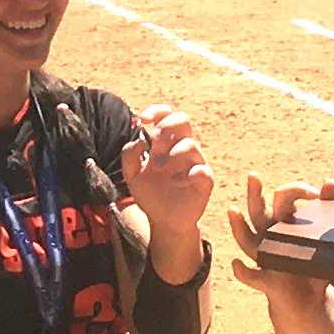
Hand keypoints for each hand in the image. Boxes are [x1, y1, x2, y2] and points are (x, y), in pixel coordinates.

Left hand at [121, 104, 213, 235]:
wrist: (163, 221)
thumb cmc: (151, 195)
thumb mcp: (132, 176)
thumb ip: (129, 156)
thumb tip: (139, 140)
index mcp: (164, 144)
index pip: (166, 116)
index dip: (156, 111)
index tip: (142, 119)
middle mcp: (181, 149)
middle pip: (184, 120)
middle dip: (168, 125)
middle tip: (157, 140)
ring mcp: (194, 163)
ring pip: (192, 145)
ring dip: (174, 153)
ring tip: (162, 169)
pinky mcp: (204, 181)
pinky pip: (203, 170)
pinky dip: (193, 172)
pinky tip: (182, 181)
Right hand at [228, 171, 333, 315]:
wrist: (308, 301)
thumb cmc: (314, 264)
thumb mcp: (324, 237)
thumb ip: (329, 208)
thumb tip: (330, 181)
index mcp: (283, 224)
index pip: (282, 198)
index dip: (296, 190)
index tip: (315, 193)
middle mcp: (269, 238)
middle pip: (257, 212)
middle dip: (254, 194)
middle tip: (253, 176)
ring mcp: (265, 258)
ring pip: (248, 240)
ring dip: (239, 227)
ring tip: (233, 211)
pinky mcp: (268, 281)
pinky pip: (253, 277)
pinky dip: (244, 273)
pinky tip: (237, 265)